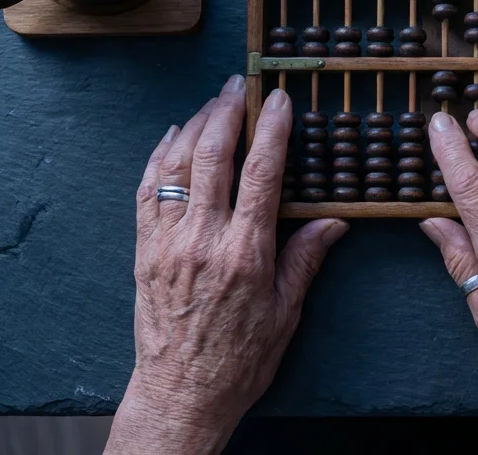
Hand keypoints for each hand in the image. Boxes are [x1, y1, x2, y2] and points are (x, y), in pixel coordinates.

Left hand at [105, 76, 347, 454]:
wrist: (182, 394)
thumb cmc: (239, 359)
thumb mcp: (287, 313)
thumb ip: (306, 259)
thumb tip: (333, 220)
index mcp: (245, 253)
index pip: (261, 173)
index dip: (270, 129)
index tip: (277, 98)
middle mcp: (202, 240)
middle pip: (212, 157)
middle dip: (227, 112)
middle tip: (239, 83)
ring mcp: (168, 243)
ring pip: (176, 166)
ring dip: (194, 126)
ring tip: (212, 101)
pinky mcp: (144, 251)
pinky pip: (147, 191)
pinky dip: (158, 157)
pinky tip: (172, 138)